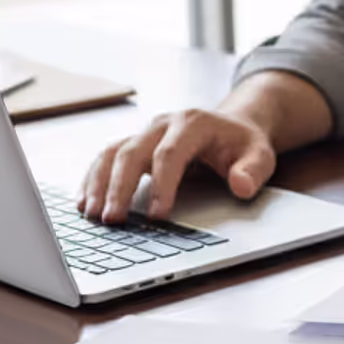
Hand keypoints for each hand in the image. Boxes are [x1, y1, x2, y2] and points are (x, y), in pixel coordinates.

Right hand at [78, 108, 276, 224]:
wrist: (232, 126)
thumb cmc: (243, 144)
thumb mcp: (260, 155)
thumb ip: (253, 171)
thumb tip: (241, 185)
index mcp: (193, 123)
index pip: (171, 153)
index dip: (162, 184)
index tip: (157, 215)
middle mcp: (163, 124)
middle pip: (132, 151)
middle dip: (120, 187)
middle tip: (113, 220)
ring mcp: (145, 133)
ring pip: (112, 153)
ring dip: (98, 184)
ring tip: (91, 214)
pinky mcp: (134, 145)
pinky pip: (105, 158)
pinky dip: (92, 179)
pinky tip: (84, 202)